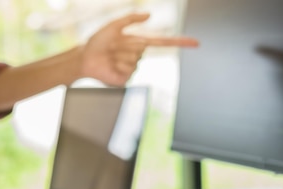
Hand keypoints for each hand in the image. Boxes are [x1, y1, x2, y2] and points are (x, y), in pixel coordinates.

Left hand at [81, 13, 198, 85]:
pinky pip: (128, 70)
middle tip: (112, 47)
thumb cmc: (98, 41)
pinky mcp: (126, 79)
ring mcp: (133, 68)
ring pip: (134, 59)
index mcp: (139, 42)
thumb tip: (150, 15)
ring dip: (119, 55)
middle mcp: (138, 56)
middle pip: (142, 48)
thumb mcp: (114, 26)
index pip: (164, 42)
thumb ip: (131, 19)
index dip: (180, 42)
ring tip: (109, 56)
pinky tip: (109, 66)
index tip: (196, 43)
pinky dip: (117, 66)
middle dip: (126, 45)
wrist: (85, 58)